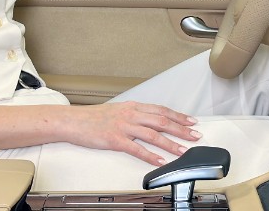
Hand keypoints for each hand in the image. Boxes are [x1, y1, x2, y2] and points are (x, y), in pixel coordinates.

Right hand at [66, 101, 200, 165]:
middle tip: (195, 136)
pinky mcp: (115, 140)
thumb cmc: (94, 117)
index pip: (161, 110)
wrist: (74, 121)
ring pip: (153, 135)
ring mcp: (124, 127)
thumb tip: (150, 120)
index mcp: (133, 107)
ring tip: (183, 150)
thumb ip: (134, 114)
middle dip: (181, 129)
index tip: (191, 121)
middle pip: (162, 121)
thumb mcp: (117, 110)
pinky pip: (137, 149)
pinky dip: (151, 156)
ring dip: (171, 143)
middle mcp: (131, 115)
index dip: (178, 116)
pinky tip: (160, 161)